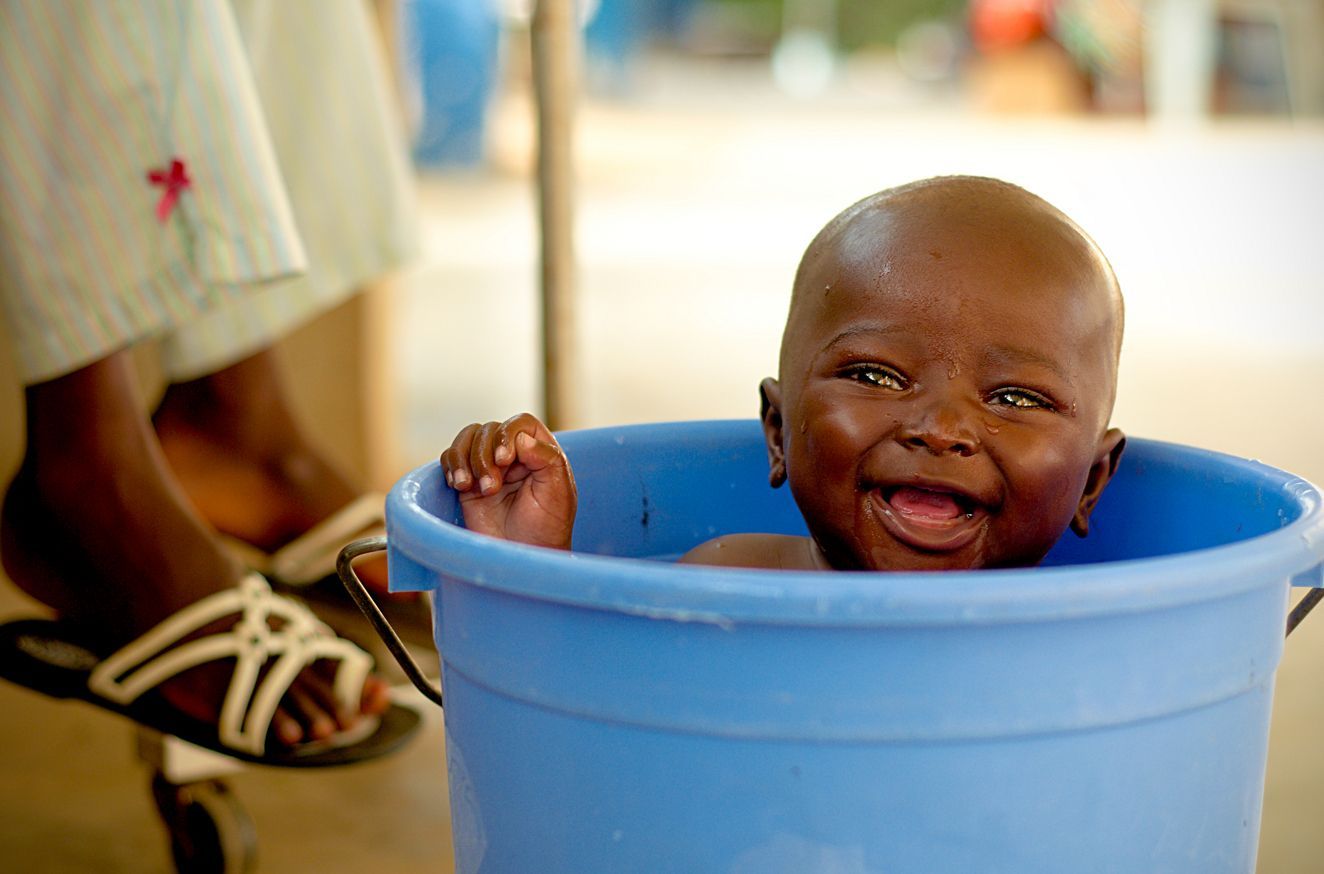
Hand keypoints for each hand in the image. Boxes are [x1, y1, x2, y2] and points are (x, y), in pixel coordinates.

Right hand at [439, 413, 575, 549]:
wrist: (522, 558)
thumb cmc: (546, 528)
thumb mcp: (558, 492)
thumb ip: (546, 458)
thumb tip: (521, 437)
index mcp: (540, 452)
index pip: (521, 424)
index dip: (508, 434)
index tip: (504, 459)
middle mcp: (513, 456)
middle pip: (489, 430)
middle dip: (484, 455)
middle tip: (490, 487)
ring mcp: (488, 467)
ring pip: (467, 438)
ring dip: (464, 459)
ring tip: (469, 486)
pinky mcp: (468, 483)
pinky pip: (451, 458)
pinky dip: (451, 466)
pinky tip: (459, 485)